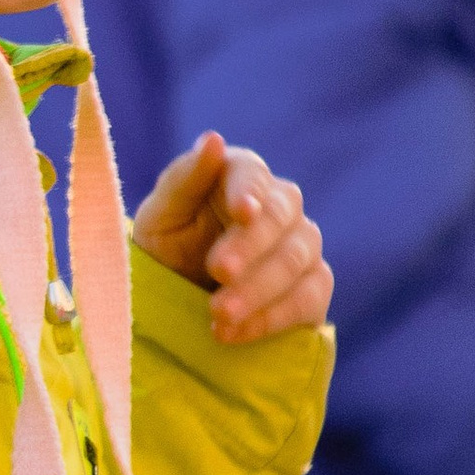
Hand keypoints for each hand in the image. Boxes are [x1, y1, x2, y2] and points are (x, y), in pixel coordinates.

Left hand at [132, 131, 331, 345]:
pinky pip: (309, 297)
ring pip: (297, 258)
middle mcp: (279, 205)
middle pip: (280, 216)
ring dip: (258, 289)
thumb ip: (183, 180)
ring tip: (218, 314)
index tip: (241, 212)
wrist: (178, 301)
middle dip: (249, 247)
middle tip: (219, 273)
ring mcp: (302, 245)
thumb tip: (213, 140)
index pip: (253, 174)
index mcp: (240, 176)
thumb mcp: (161, 216)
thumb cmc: (167, 248)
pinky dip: (272, 317)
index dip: (248, 191)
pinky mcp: (313, 286)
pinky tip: (234, 334)